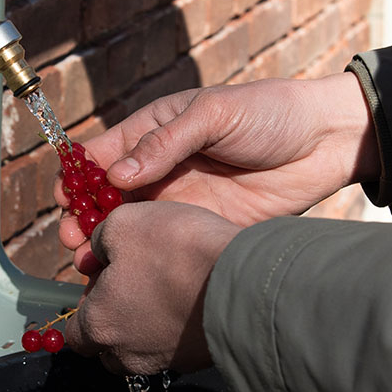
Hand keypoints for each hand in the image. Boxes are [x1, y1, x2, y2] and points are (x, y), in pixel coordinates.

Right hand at [58, 73, 376, 270]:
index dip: (76, 177)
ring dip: (104, 245)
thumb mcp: (213, 114)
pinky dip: (138, 263)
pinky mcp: (199, 230)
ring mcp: (177, 203)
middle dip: (82, 219)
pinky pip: (160, 248)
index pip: (100, 156)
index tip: (65, 199)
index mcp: (152, 132)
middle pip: (104, 199)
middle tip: (74, 240)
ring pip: (126, 229)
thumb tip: (116, 176)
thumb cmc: (269, 114)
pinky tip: (125, 277)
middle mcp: (157, 170)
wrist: (326, 144)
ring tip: (90, 263)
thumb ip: (164, 142)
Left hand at [63, 201, 239, 373]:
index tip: (98, 283)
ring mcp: (167, 361)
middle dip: (114, 320)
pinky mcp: (200, 359)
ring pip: (143, 348)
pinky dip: (180, 325)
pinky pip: (179, 344)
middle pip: (108, 347)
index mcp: (100, 326)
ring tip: (166, 287)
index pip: (73, 334)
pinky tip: (194, 295)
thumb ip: (100, 239)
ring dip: (147, 324)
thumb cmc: (176, 252)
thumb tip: (99, 251)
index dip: (83, 306)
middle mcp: (129, 354)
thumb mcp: (125, 223)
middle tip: (131, 284)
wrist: (246, 282)